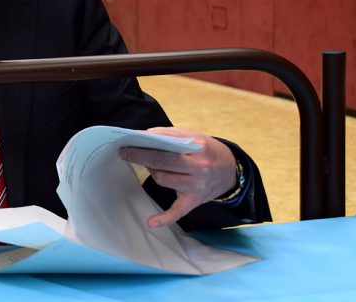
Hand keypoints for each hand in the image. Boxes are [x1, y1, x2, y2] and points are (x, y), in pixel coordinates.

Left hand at [118, 127, 236, 228]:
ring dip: (152, 172)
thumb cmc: (206, 151)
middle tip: (124, 152)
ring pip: (163, 180)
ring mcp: (197, 186)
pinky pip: (177, 211)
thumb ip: (169, 135)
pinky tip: (151, 222)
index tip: (128, 142)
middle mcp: (200, 167)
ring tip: (148, 165)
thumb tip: (143, 135)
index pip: (166, 145)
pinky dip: (164, 218)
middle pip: (163, 162)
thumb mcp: (194, 136)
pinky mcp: (194, 200)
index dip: (145, 144)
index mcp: (199, 147)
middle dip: (140, 156)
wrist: (231, 170)